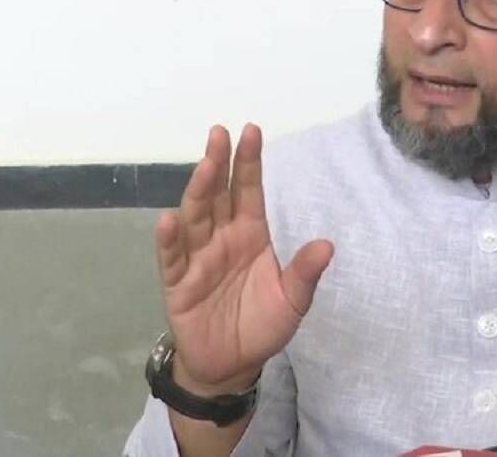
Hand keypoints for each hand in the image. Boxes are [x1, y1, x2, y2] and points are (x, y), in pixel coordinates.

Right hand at [154, 123, 333, 392]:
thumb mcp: (293, 301)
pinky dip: (170, 239)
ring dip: (197, 190)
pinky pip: (172, 258)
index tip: (250, 131)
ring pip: (195, 217)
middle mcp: (222, 238)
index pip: (249, 191)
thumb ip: (304, 273)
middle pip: (218, 195)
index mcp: (250, 234)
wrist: (233, 364)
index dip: (249, 163)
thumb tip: (327, 245)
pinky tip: (169, 220)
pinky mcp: (178, 283)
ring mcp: (197, 258)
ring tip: (205, 166)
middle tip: (219, 133)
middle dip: (219, 164)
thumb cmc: (262, 325)